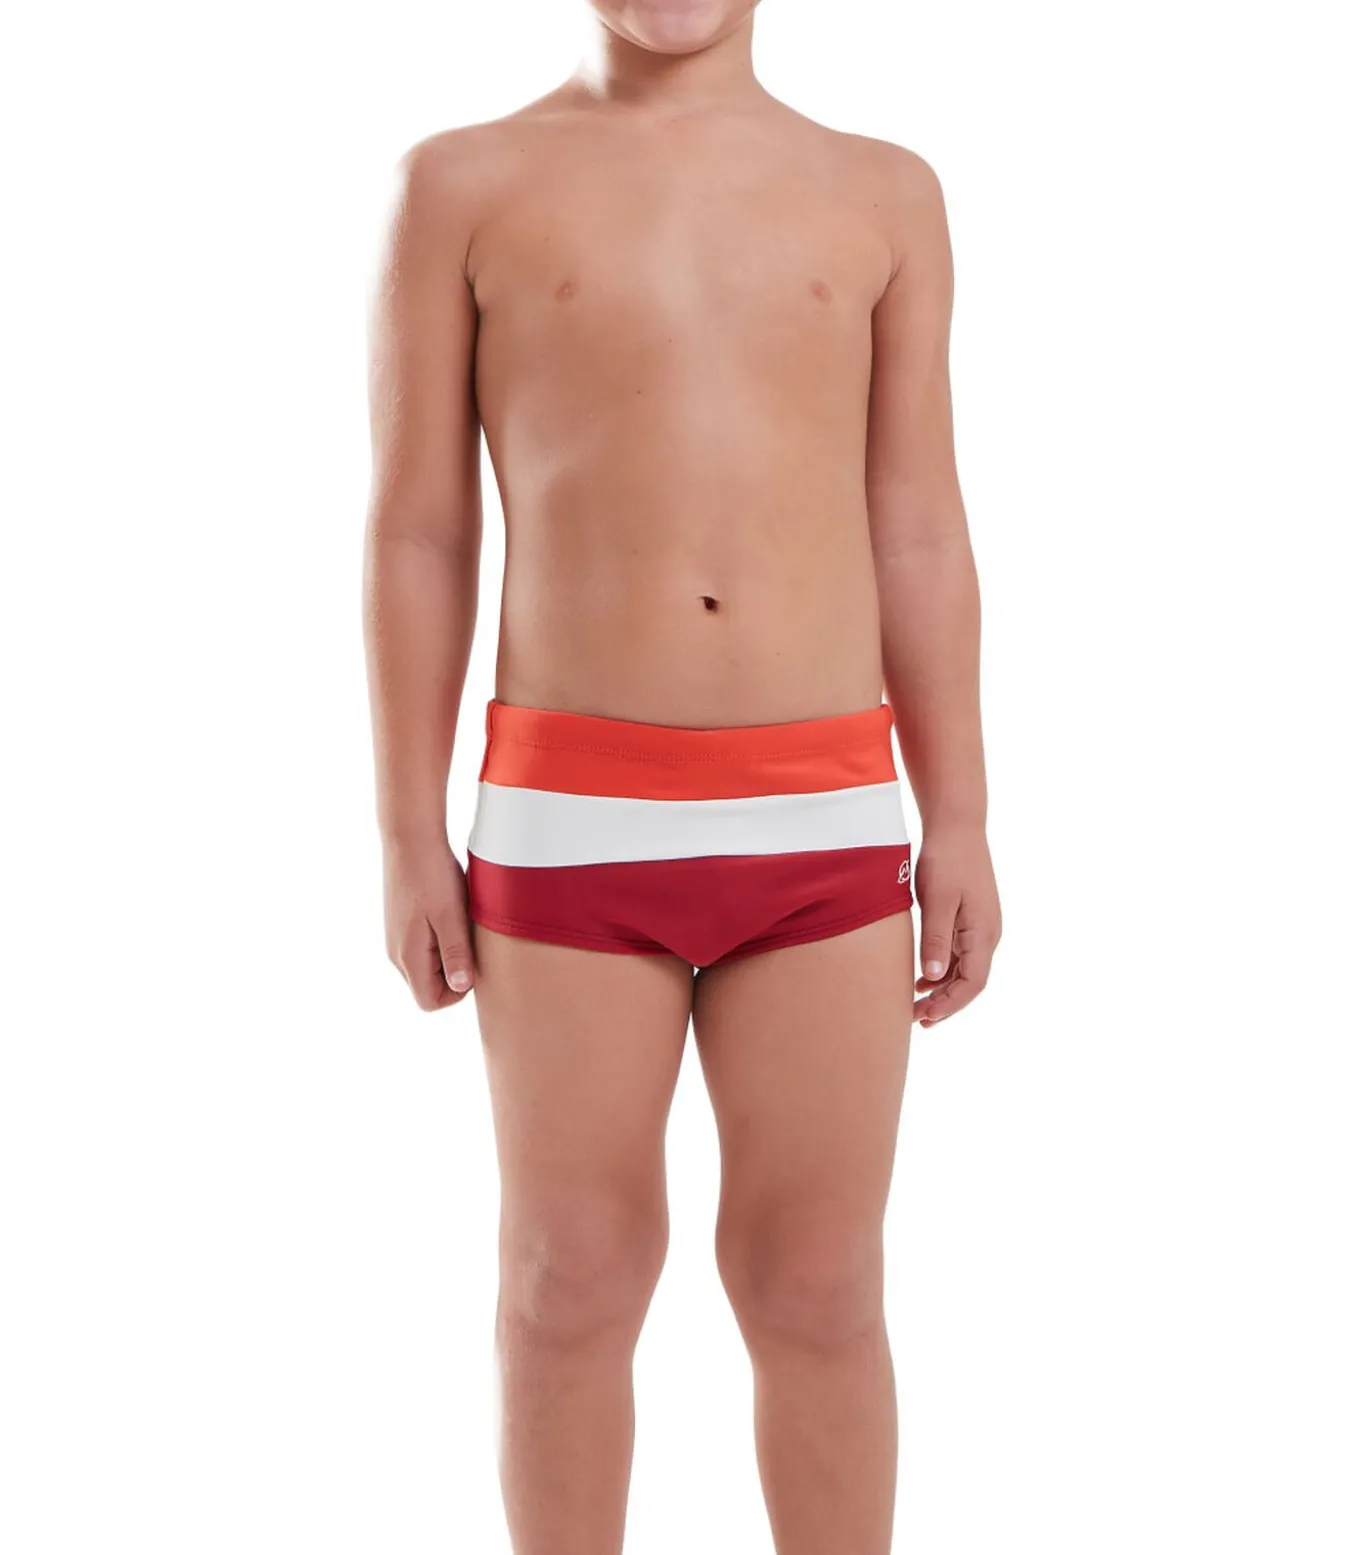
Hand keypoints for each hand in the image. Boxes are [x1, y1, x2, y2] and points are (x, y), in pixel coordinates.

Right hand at [382, 837, 477, 1010]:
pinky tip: (452, 916)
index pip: (429, 1001)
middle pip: (428, 987)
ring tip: (461, 925)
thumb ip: (456, 953)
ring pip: (427, 967)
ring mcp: (397, 939)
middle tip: (470, 941)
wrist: (410, 839)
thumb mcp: (450, 916)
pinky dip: (441, 940)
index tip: (474, 963)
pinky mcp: (402, 925)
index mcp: (408, 956)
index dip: (457, 993)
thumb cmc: (433, 876)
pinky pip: (424, 948)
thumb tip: (462, 987)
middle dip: (454, 973)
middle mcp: (397, 954)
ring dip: (449, 955)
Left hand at [912, 824, 1000, 1026]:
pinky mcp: (970, 920)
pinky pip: (960, 955)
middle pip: (970, 982)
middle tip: (915, 1019)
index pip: (973, 983)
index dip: (950, 1005)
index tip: (926, 1017)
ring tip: (915, 1006)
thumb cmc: (946, 860)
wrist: (957, 827)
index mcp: (983, 933)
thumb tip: (933, 978)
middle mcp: (987, 934)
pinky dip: (942, 972)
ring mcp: (981, 927)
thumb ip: (936, 939)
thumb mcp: (938, 900)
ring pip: (964, 971)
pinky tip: (922, 980)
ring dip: (942, 991)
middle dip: (945, 1004)